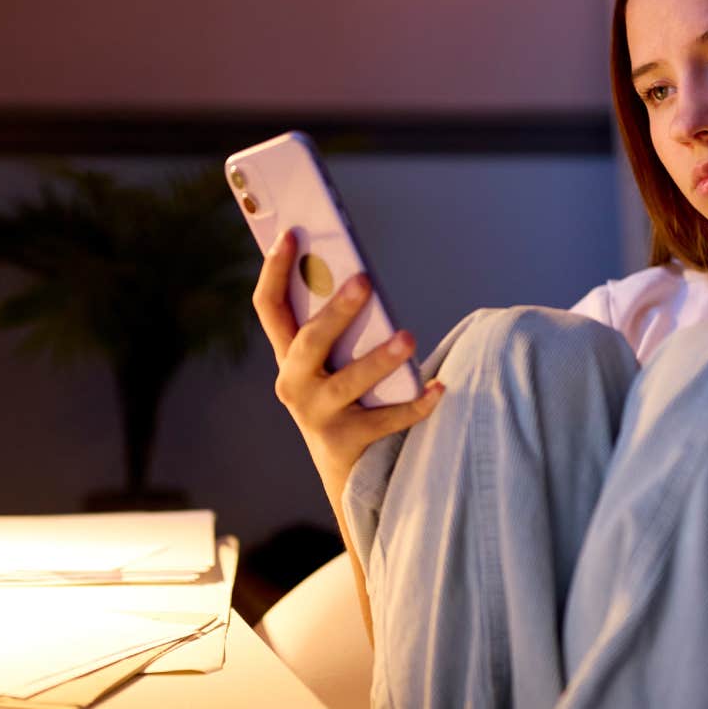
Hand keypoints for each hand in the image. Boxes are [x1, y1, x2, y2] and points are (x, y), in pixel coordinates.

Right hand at [252, 230, 443, 495]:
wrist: (346, 475)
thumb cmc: (344, 401)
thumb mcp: (329, 365)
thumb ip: (337, 329)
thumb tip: (360, 276)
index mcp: (287, 357)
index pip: (269, 307)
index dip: (274, 270)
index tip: (291, 234)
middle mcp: (293, 384)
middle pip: (309, 341)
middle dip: (336, 311)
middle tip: (364, 281)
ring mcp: (316, 415)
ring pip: (347, 382)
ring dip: (379, 358)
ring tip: (408, 338)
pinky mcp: (346, 441)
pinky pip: (386, 419)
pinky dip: (415, 403)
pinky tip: (439, 387)